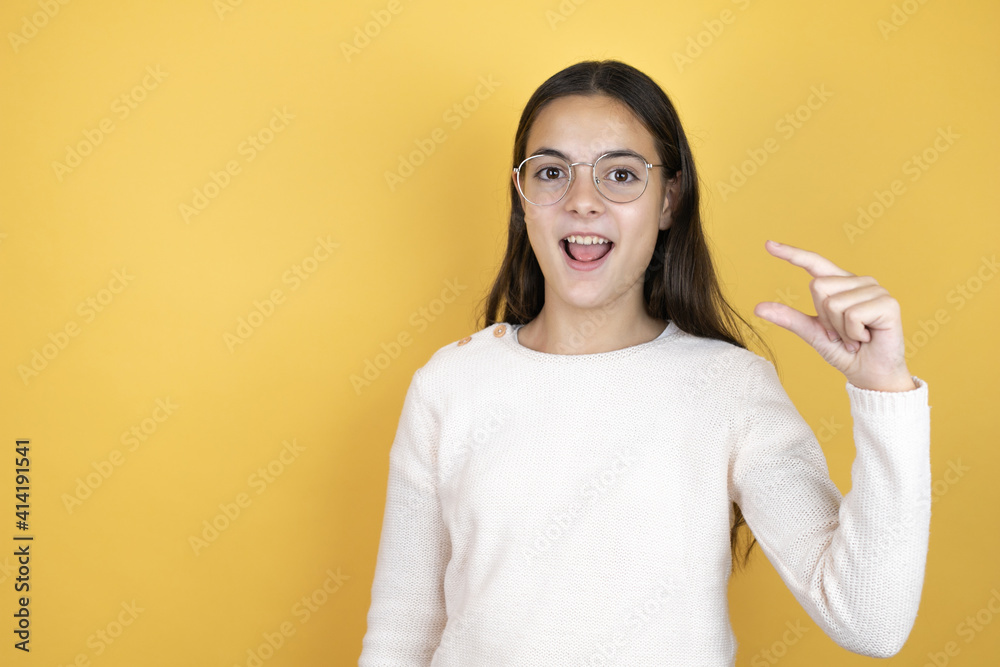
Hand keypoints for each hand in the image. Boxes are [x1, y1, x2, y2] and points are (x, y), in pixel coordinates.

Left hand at [753, 240, 916, 391]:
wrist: (870, 375)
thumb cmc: (845, 352)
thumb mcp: (813, 334)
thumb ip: (790, 319)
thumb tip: (758, 308)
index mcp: (841, 285)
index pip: (814, 263)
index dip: (792, 254)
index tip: (768, 245)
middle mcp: (859, 282)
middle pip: (818, 286)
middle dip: (824, 318)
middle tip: (841, 334)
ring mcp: (875, 290)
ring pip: (834, 303)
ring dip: (840, 329)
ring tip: (856, 337)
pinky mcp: (888, 303)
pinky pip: (852, 314)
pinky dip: (853, 333)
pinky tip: (867, 337)